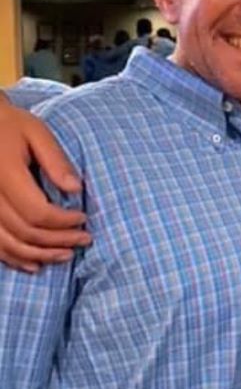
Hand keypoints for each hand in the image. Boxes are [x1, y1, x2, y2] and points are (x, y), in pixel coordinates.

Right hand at [0, 102, 88, 271]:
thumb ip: (56, 161)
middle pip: (24, 232)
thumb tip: (77, 189)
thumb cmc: (10, 124)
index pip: (37, 212)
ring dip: (38, 255)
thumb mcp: (37, 133)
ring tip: (65, 256)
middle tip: (84, 240)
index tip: (84, 218)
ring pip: (7, 244)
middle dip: (57, 241)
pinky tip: (33, 264)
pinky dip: (13, 258)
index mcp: (5, 174)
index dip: (63, 221)